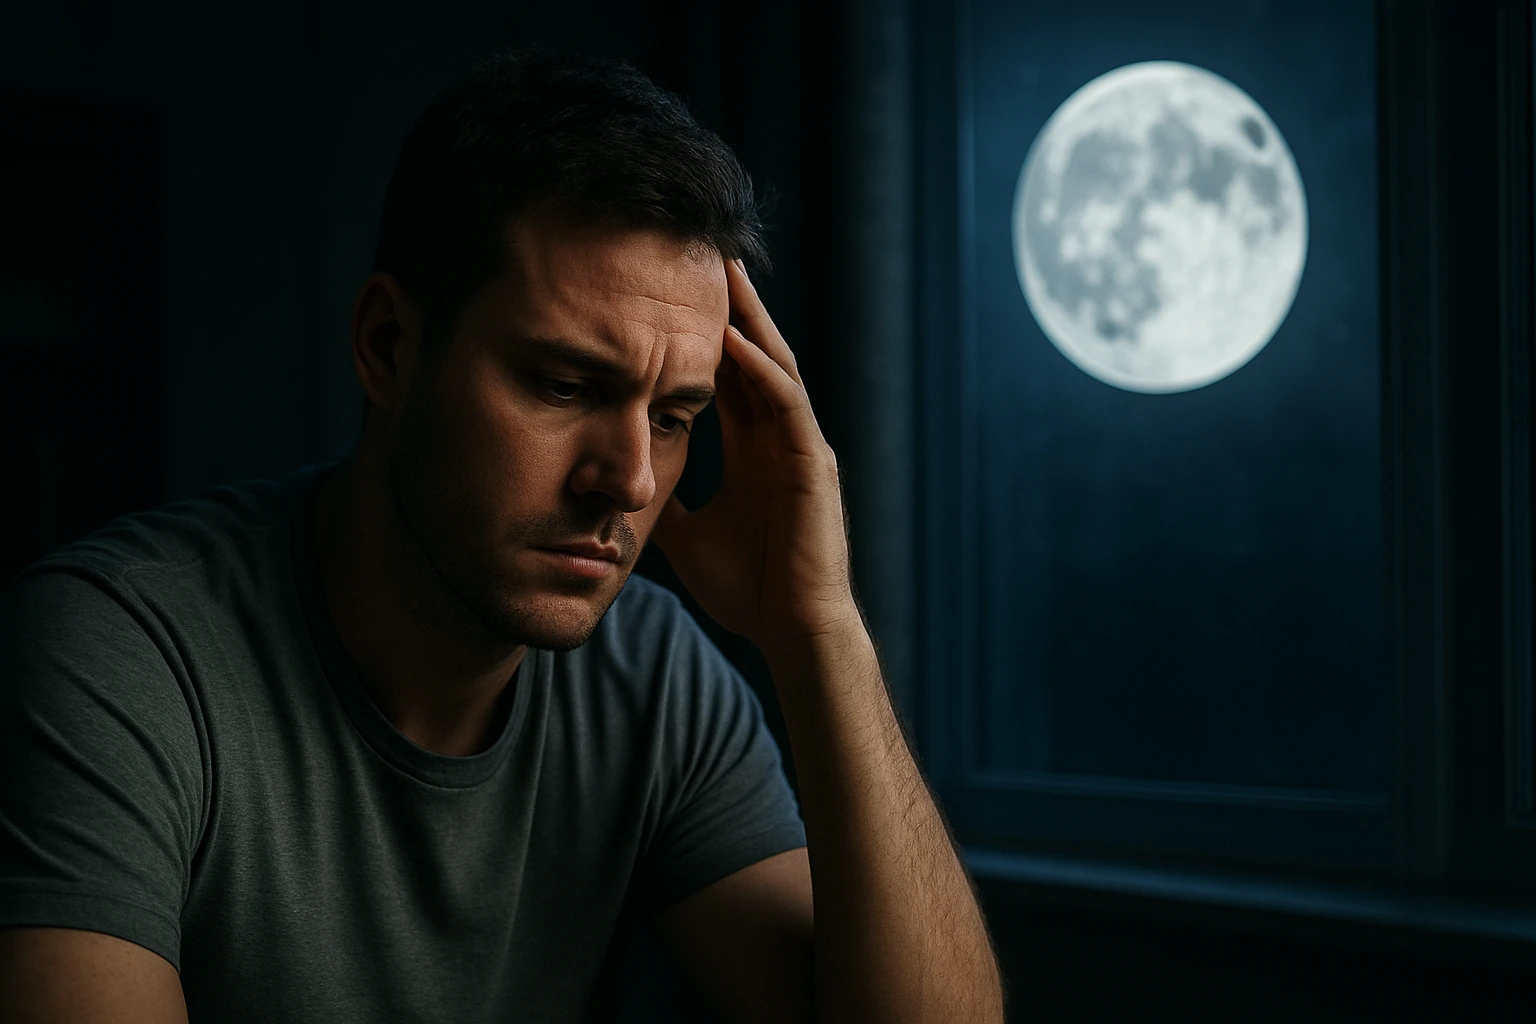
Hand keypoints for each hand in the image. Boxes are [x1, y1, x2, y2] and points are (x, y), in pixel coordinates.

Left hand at [651, 259, 859, 649]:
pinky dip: (762, 370)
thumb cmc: (749, 586)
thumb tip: (617, 486)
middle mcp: (779, 437)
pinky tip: (735, 340)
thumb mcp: (684, 533)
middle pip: (753, 354)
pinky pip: (787, 404)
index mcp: (754, 449)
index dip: (703, 335)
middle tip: (700, 253)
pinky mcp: (813, 463)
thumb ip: (662, 500)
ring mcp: (800, 445)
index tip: (671, 295)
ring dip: (750, 319)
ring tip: (724, 272)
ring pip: (774, 364)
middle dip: (729, 306)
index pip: (727, 376)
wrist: (790, 629)